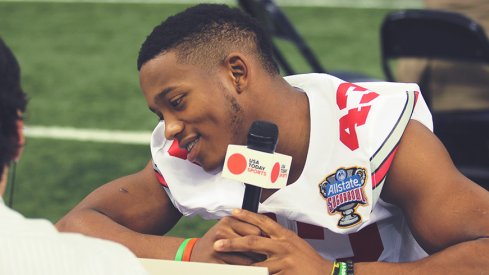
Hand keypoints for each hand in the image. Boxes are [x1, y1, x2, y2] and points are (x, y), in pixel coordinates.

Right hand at [191, 215, 263, 264]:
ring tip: (257, 265)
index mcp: (228, 221)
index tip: (268, 244)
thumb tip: (269, 236)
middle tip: (265, 256)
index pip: (256, 230)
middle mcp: (221, 231)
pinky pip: (238, 269)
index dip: (264, 239)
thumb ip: (245, 228)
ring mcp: (217, 247)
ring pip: (247, 259)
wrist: (195, 253)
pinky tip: (247, 269)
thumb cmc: (217, 241)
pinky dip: (246, 271)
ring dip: (255, 264)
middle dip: (260, 252)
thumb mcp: (228, 228)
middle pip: (253, 244)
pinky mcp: (215, 262)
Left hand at [213, 209, 332, 274]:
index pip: (263, 222)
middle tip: (217, 244)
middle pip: (253, 242)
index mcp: (284, 236)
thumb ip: (276, 238)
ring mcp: (283, 262)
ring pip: (255, 266)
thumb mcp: (293, 242)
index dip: (247, 216)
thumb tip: (258, 231)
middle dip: (233, 243)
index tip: (233, 212)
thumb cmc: (307, 259)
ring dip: (239, 268)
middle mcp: (282, 246)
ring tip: (223, 269)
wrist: (325, 273)